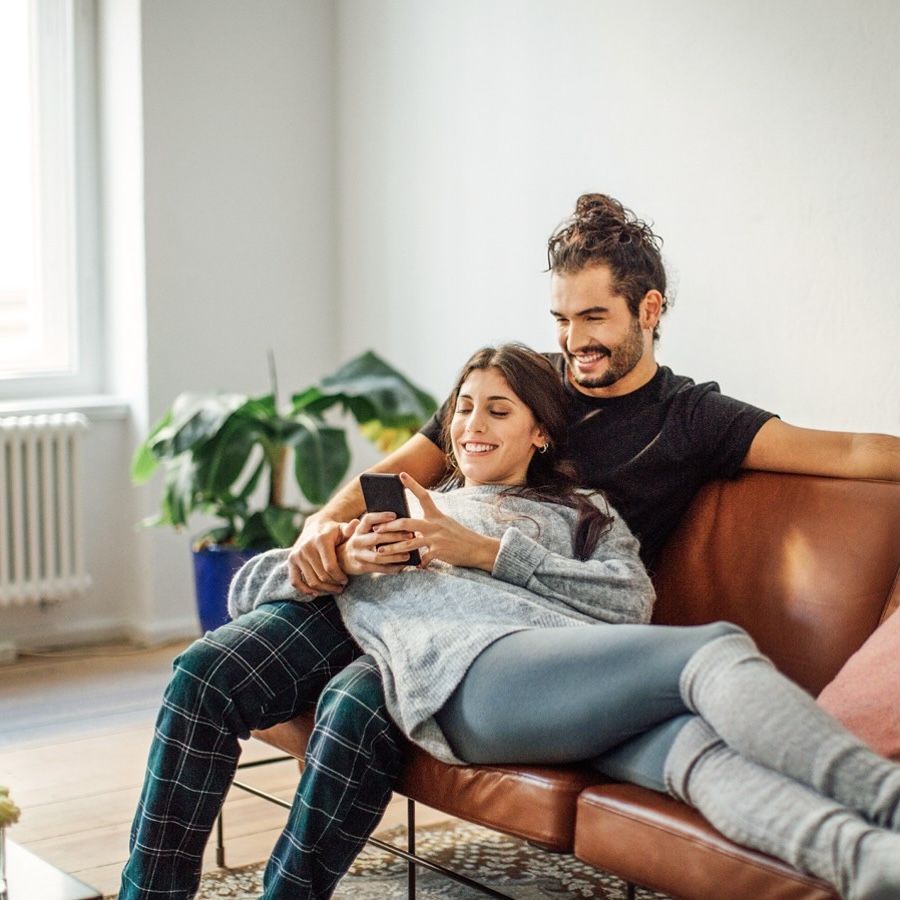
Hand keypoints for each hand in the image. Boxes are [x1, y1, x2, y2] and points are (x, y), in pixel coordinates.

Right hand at [288, 513, 349, 595]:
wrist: (315, 526)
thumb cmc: (333, 530)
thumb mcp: (343, 528)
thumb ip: (350, 529)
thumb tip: (356, 523)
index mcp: (321, 540)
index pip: (330, 567)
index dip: (339, 577)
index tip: (346, 580)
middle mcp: (306, 547)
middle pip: (321, 576)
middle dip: (333, 584)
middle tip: (341, 586)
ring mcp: (297, 554)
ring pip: (311, 581)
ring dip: (323, 590)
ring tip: (333, 589)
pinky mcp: (291, 560)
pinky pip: (295, 581)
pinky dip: (304, 590)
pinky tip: (316, 593)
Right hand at [336, 512, 416, 575]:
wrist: (342, 559)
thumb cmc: (360, 541)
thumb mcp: (361, 531)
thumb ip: (373, 525)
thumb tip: (395, 518)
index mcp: (358, 529)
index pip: (368, 519)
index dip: (381, 516)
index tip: (395, 515)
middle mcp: (357, 541)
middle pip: (377, 538)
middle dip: (395, 536)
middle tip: (410, 535)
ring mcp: (358, 555)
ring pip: (379, 556)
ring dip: (395, 555)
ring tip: (408, 554)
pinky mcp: (362, 567)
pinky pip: (379, 568)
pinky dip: (392, 568)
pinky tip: (402, 566)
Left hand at [375, 473, 500, 571]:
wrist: (478, 548)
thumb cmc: (459, 536)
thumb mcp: (445, 524)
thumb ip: (428, 523)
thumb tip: (409, 527)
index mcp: (436, 515)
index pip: (423, 495)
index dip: (412, 484)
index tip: (400, 475)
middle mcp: (435, 524)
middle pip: (406, 523)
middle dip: (388, 527)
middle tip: (375, 529)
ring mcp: (437, 538)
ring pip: (409, 543)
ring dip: (392, 548)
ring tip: (380, 551)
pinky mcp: (440, 551)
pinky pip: (423, 558)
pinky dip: (417, 563)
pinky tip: (413, 566)